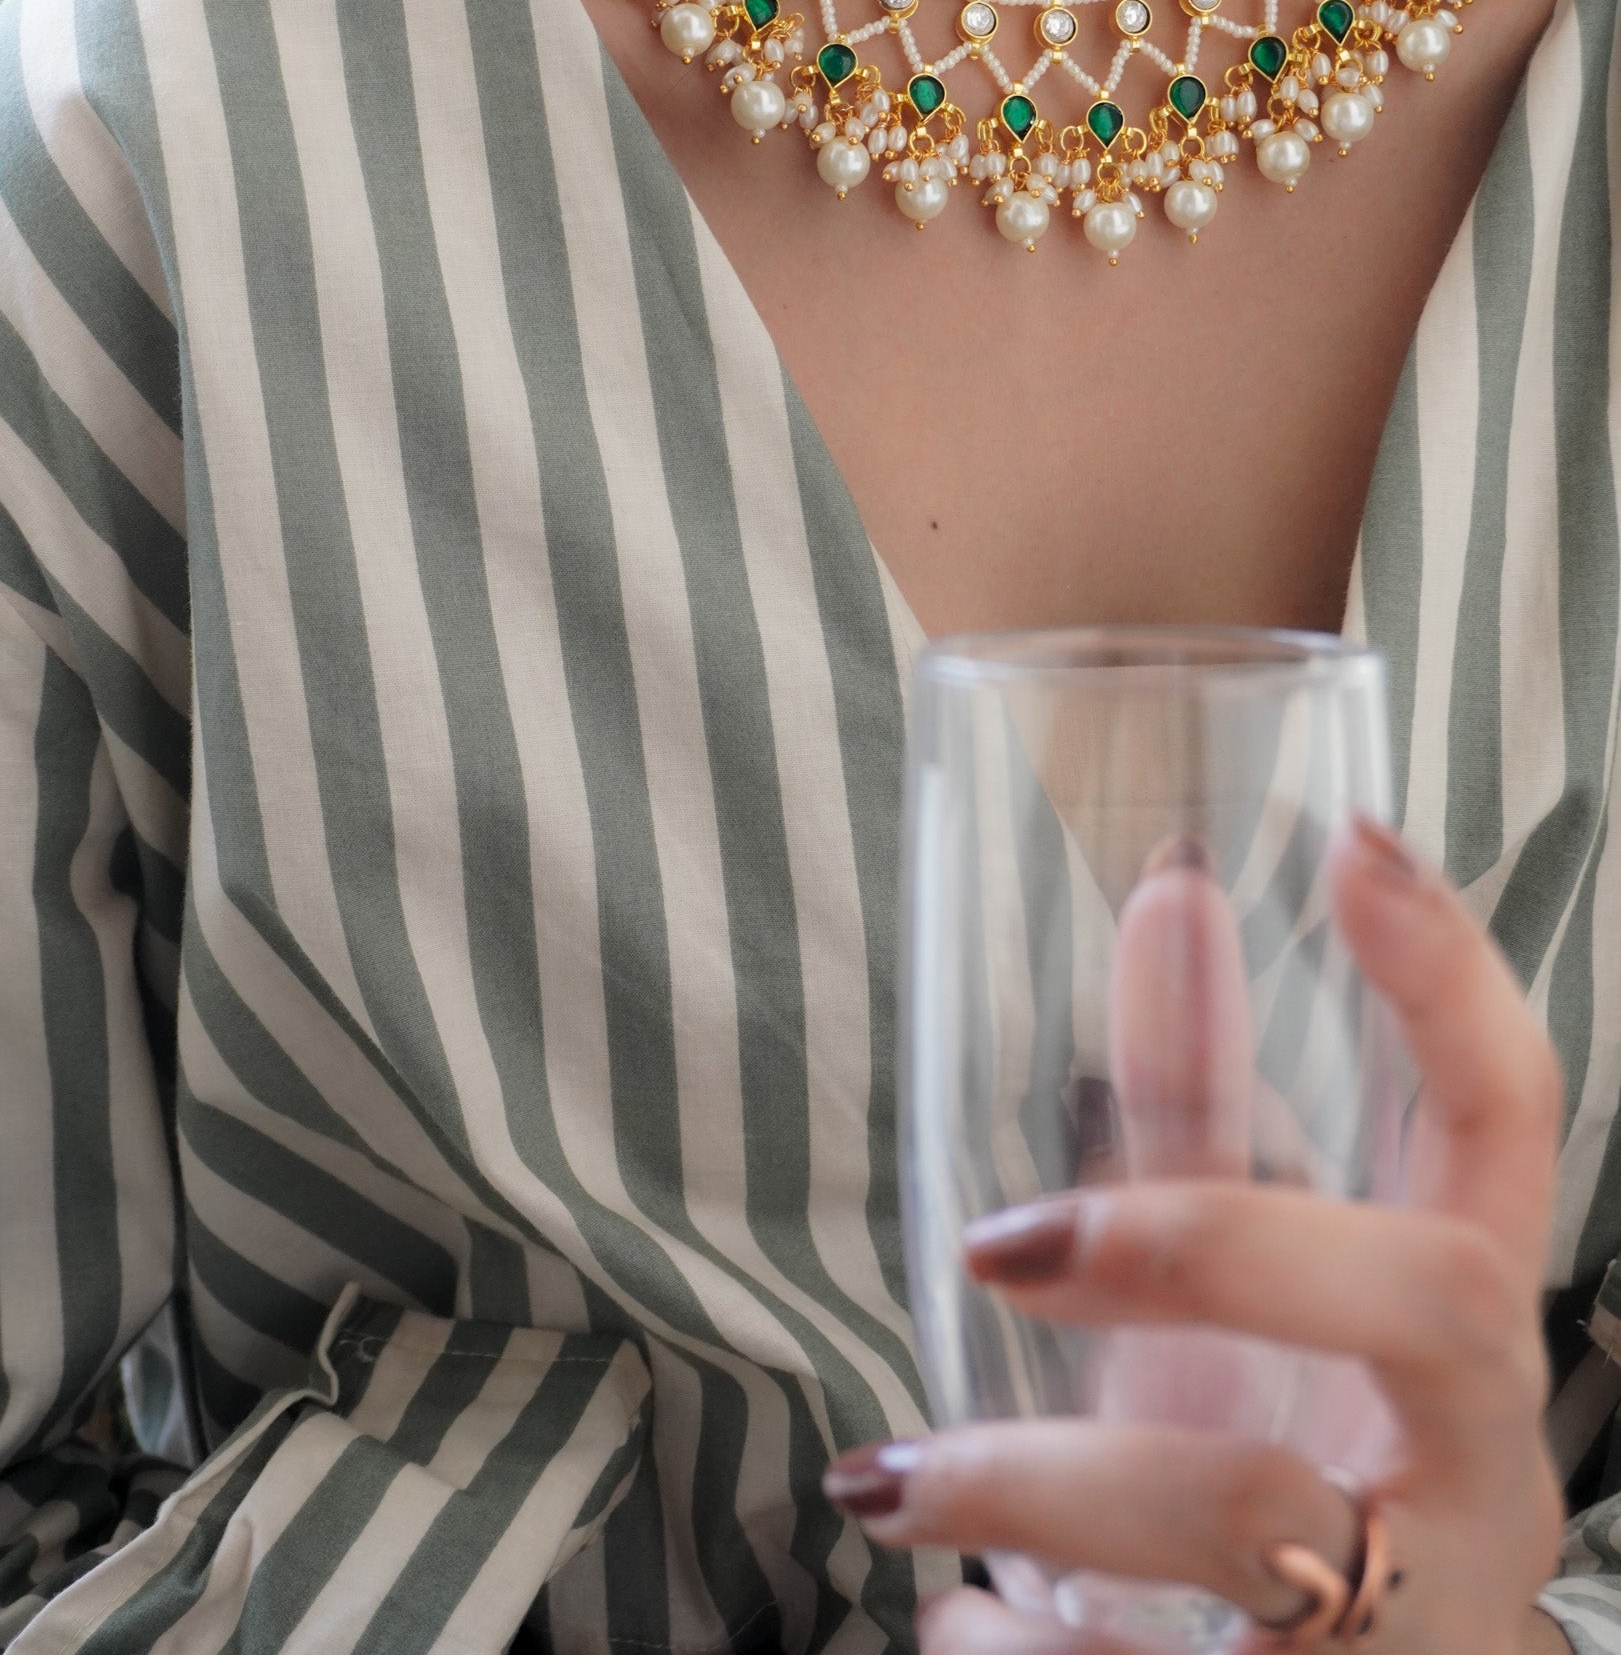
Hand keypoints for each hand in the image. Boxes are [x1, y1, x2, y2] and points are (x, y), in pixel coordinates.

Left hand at [826, 818, 1565, 1650]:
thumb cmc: (1288, 1490)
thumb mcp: (1237, 1310)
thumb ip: (1200, 1116)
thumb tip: (1169, 891)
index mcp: (1459, 1335)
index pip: (1507, 1129)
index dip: (1454, 987)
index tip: (1358, 844)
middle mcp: (1478, 1463)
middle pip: (1441, 1305)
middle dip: (1213, 1240)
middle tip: (1008, 1237)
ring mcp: (1423, 1611)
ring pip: (1267, 1517)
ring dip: (1050, 1481)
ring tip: (891, 1479)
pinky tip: (951, 1623)